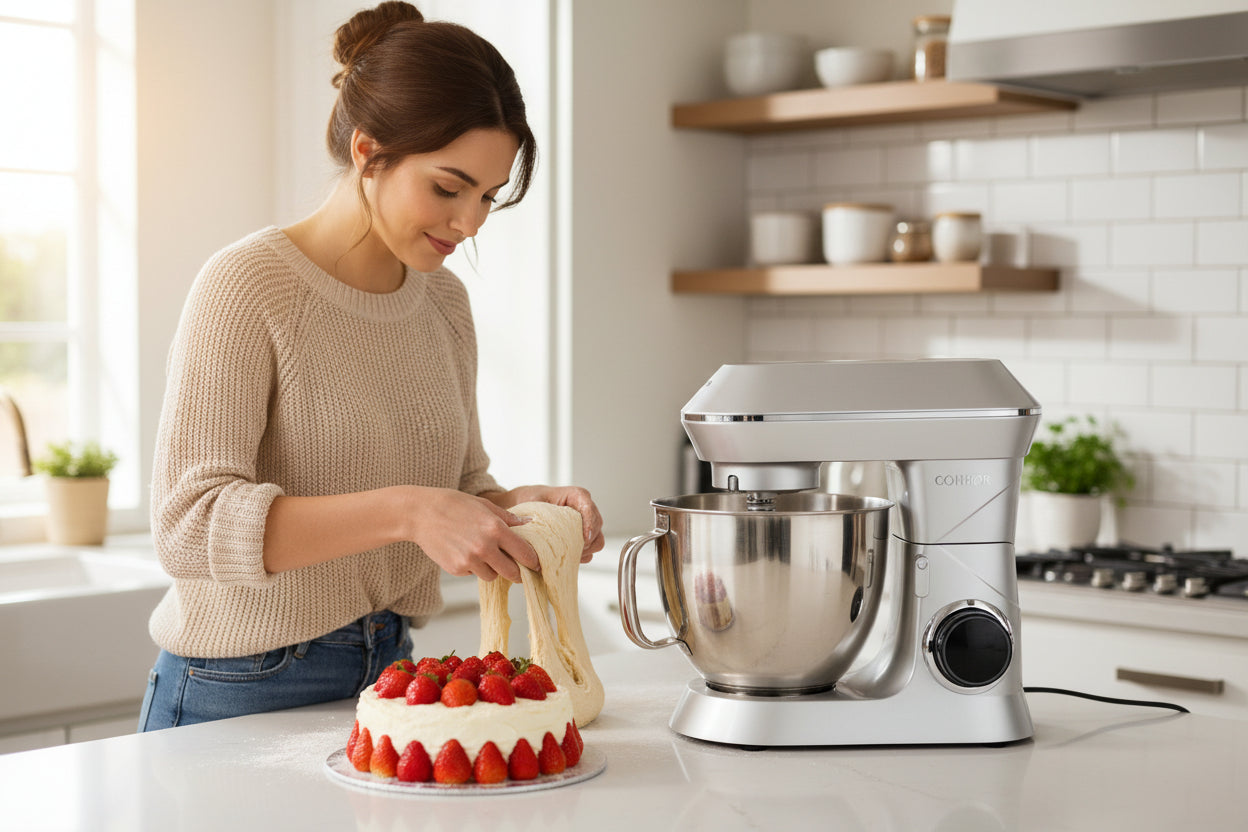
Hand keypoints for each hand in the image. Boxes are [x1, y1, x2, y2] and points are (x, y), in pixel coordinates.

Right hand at [402, 487, 538, 582]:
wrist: (421, 513)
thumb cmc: (454, 505)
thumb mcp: (485, 505)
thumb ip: (509, 518)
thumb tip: (530, 523)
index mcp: (495, 529)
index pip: (524, 553)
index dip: (533, 561)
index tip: (536, 565)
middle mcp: (484, 547)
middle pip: (512, 572)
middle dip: (516, 571)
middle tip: (516, 568)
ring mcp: (470, 560)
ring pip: (492, 576)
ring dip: (493, 569)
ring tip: (483, 553)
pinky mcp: (457, 569)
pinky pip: (473, 574)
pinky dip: (474, 567)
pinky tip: (465, 551)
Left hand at [492, 485, 604, 562]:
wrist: (521, 508)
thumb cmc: (527, 500)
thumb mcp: (530, 502)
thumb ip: (537, 512)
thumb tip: (533, 528)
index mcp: (575, 496)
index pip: (588, 506)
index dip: (590, 522)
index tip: (585, 537)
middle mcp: (584, 510)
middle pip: (597, 525)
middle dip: (588, 540)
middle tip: (571, 550)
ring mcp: (584, 526)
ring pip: (597, 541)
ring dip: (585, 550)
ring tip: (567, 555)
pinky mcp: (580, 540)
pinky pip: (589, 552)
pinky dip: (580, 557)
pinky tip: (565, 558)